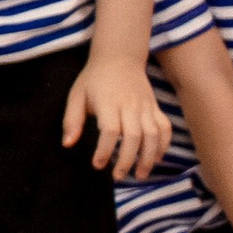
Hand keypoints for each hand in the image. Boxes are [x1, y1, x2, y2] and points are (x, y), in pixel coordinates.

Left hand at [64, 53, 169, 179]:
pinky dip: (163, 145)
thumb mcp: (76, 94)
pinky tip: (155, 159)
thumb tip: (68, 144)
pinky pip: (165, 128)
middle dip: (127, 160)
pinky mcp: (155, 107)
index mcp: (108, 102)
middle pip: (134, 136)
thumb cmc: (94, 78)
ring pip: (153, 135)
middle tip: (117, 176)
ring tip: (140, 175)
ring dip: (148, 157)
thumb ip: (72, 120)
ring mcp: (146, 106)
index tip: (97, 165)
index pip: (110, 130)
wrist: (119, 56)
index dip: (105, 150)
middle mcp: (130, 105)